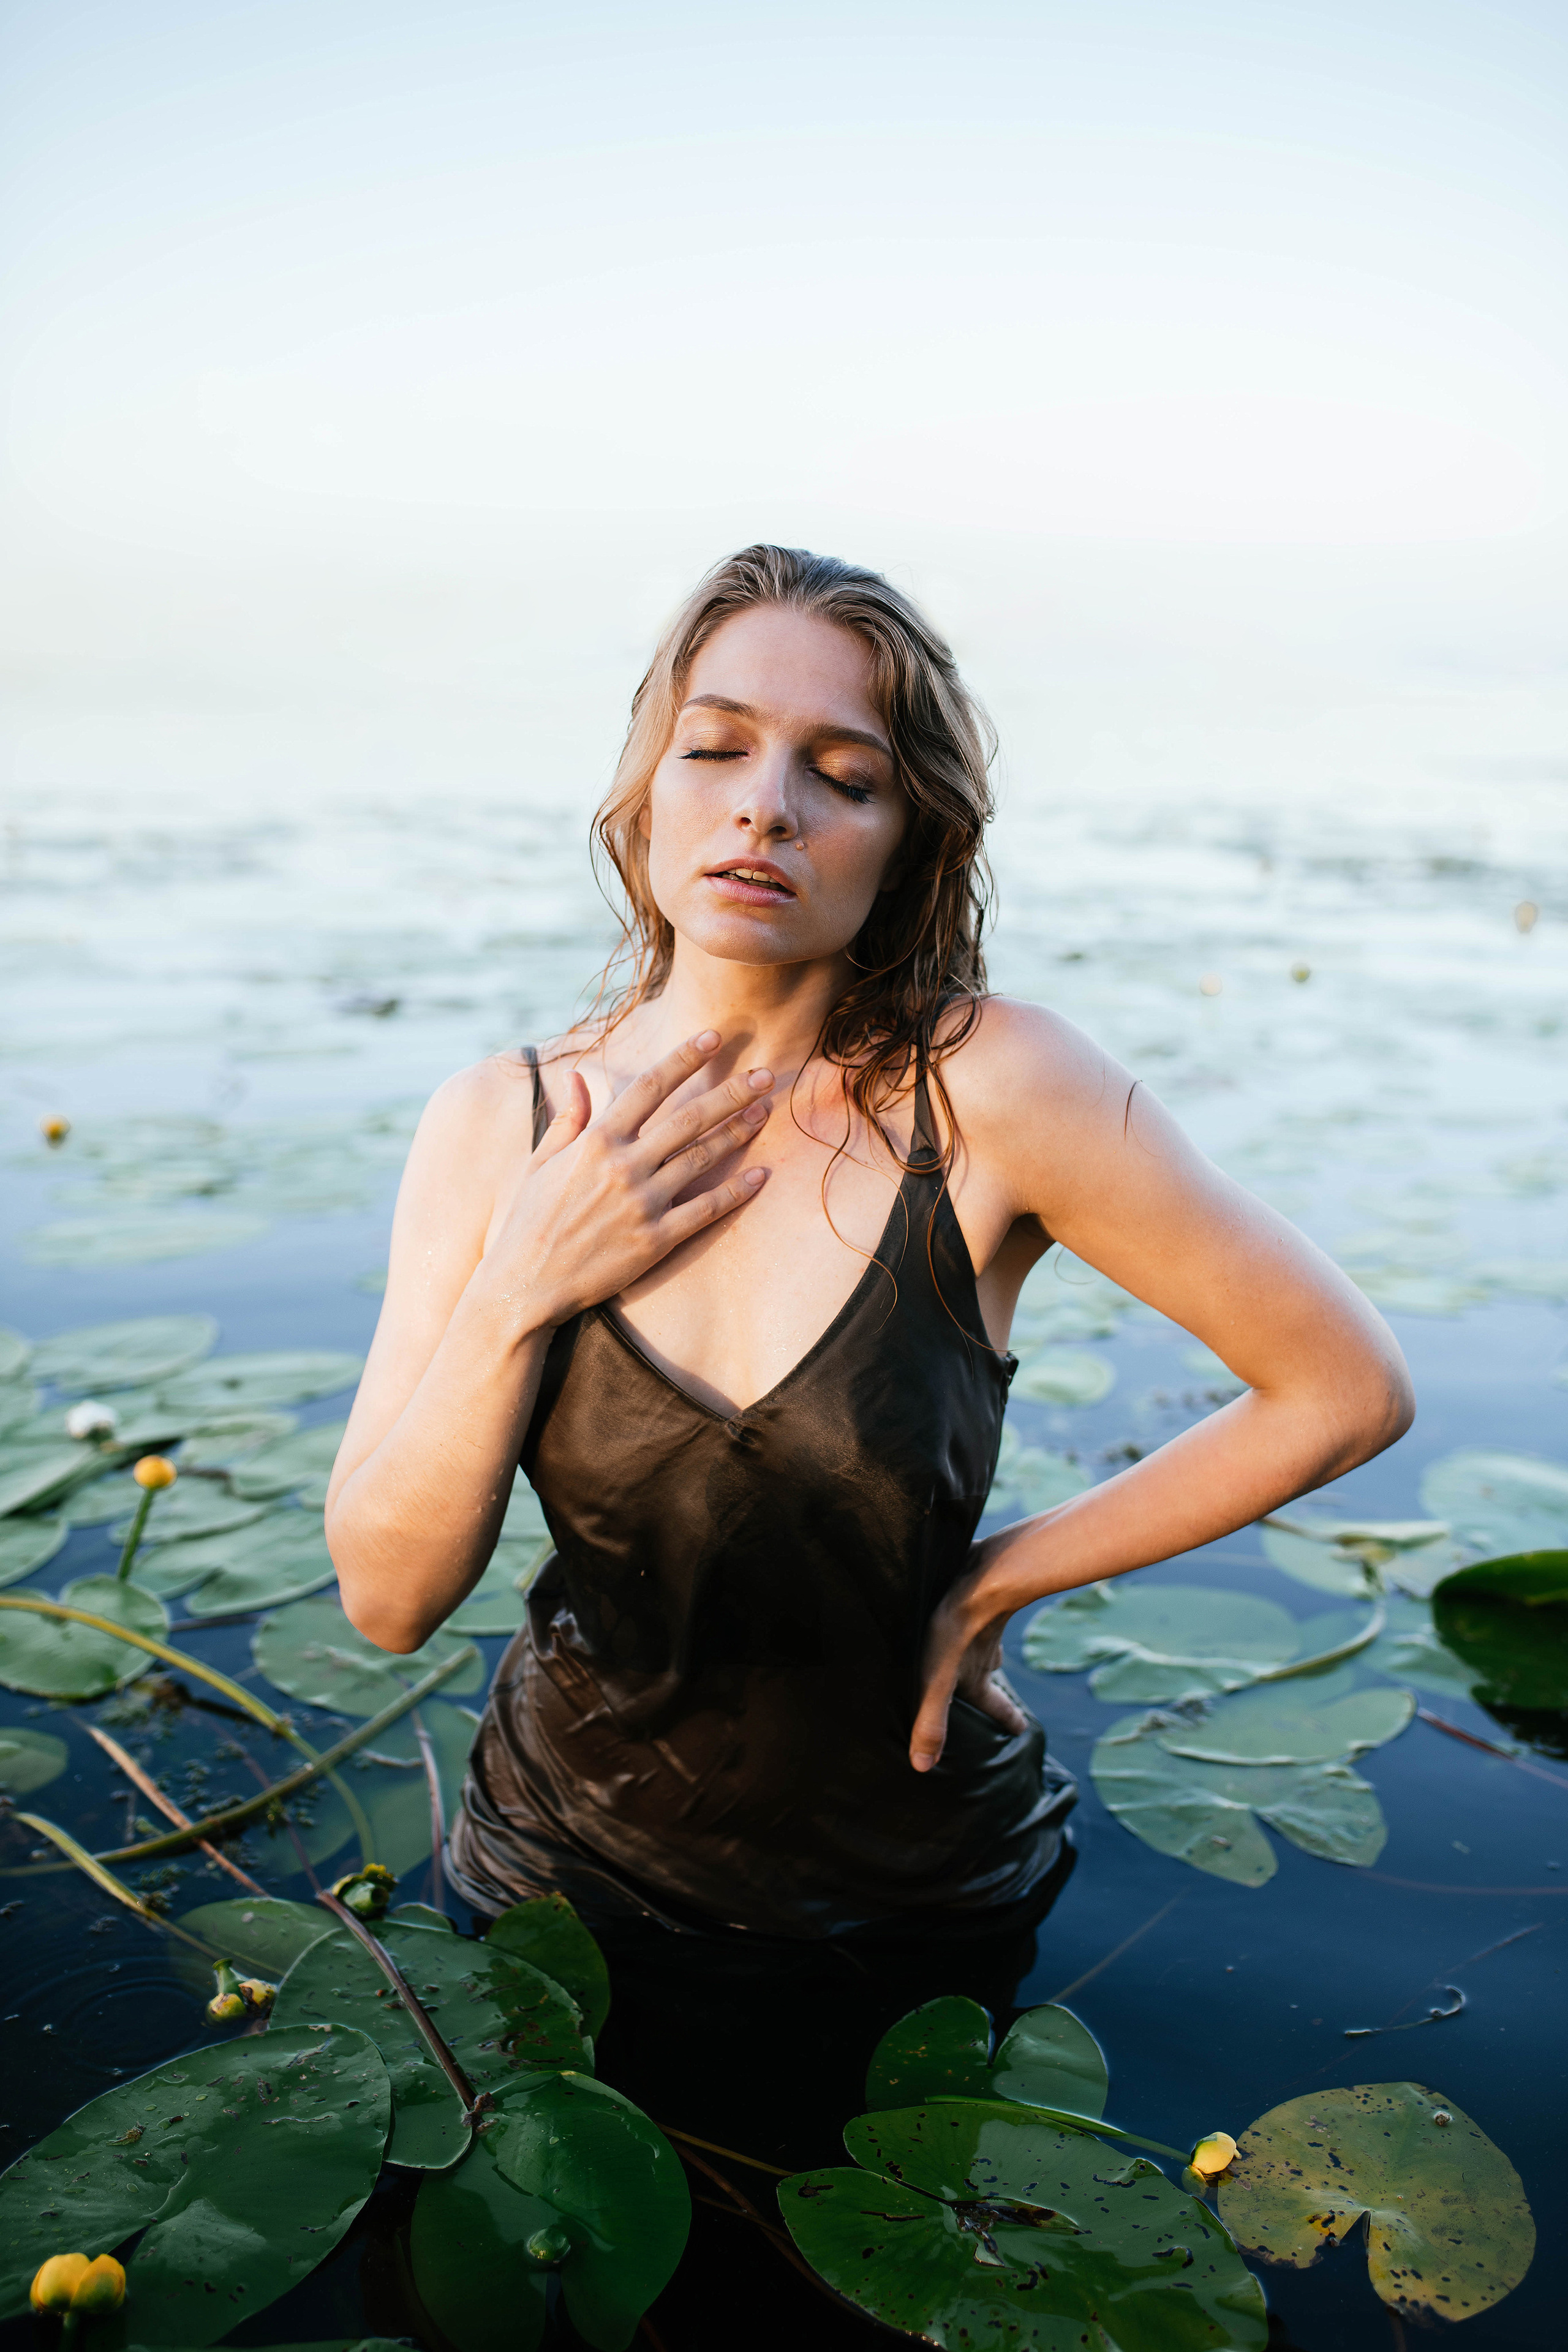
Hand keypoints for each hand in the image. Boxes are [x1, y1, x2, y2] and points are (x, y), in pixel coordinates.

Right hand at [479, 1031, 773, 1330]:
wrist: (525, 1284)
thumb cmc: (528, 1220)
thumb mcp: (541, 1162)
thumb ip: (569, 1119)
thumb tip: (580, 1077)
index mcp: (596, 1141)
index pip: (649, 1087)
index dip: (684, 1058)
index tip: (714, 1037)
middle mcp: (623, 1166)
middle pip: (689, 1118)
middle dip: (731, 1093)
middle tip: (766, 1075)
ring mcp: (642, 1204)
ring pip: (702, 1158)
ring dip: (738, 1132)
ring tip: (766, 1112)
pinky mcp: (655, 1240)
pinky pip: (705, 1210)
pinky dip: (735, 1192)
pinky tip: (760, 1176)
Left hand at [910, 1551, 1030, 1771]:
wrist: (983, 1575)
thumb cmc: (956, 1629)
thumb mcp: (938, 1680)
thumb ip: (931, 1720)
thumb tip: (923, 1767)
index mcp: (975, 1677)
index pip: (995, 1705)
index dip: (1007, 1718)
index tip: (1022, 1729)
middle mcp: (983, 1653)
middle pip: (990, 1675)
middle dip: (993, 1688)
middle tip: (1000, 1694)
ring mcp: (981, 1625)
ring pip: (984, 1644)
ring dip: (982, 1652)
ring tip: (977, 1653)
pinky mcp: (973, 1597)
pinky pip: (974, 1613)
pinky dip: (970, 1617)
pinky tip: (952, 1608)